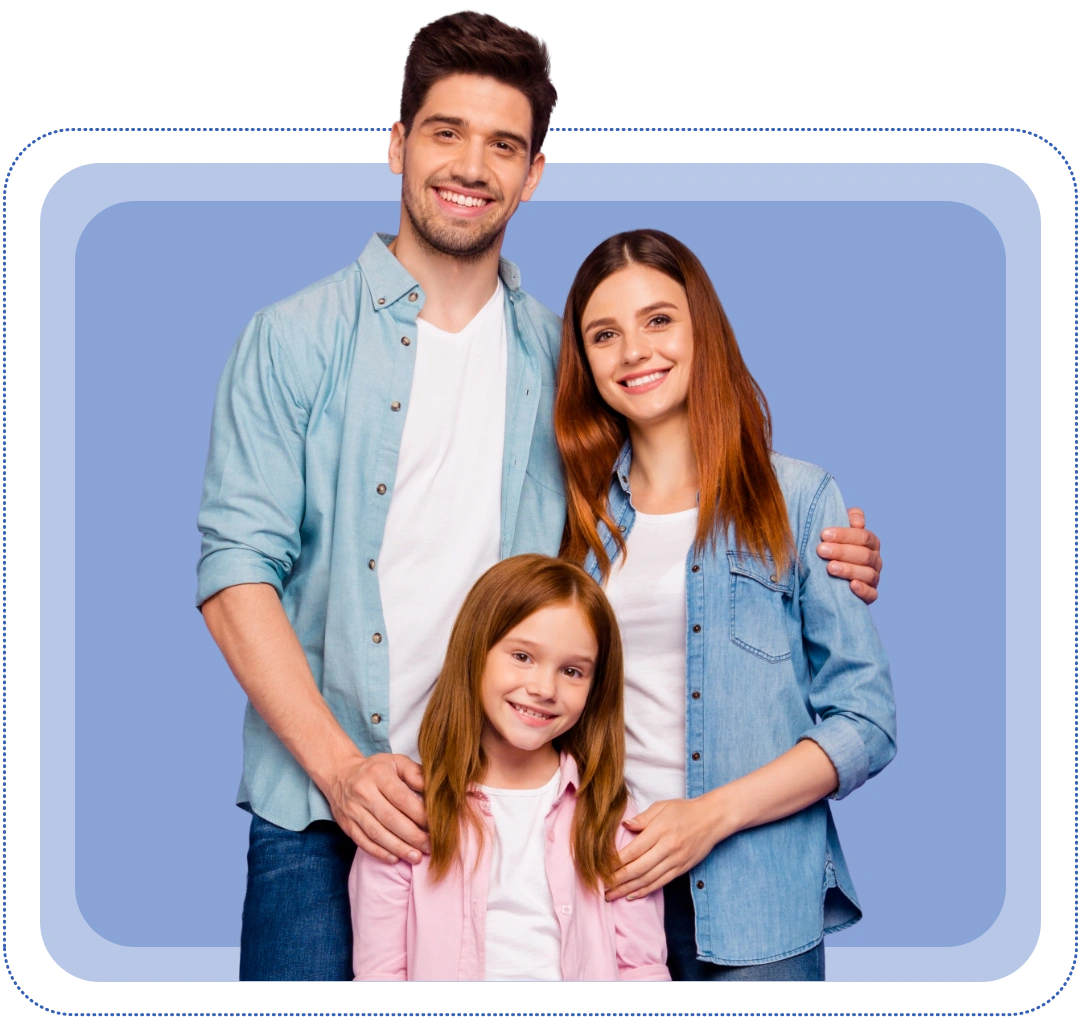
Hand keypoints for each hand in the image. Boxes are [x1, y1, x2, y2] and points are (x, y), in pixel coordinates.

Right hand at [328, 753, 428, 864]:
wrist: (340, 775)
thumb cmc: (376, 769)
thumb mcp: (396, 761)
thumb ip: (415, 773)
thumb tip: (432, 791)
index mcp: (378, 774)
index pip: (401, 798)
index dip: (419, 814)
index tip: (435, 826)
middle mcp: (363, 792)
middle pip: (390, 818)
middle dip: (412, 836)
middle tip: (430, 846)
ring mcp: (353, 810)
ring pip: (377, 833)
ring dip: (398, 848)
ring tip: (416, 857)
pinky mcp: (346, 825)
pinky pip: (363, 842)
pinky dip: (379, 853)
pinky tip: (395, 858)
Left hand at [605, 798, 726, 902]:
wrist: (712, 819)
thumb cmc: (684, 810)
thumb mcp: (661, 806)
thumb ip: (642, 818)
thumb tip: (625, 825)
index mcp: (659, 830)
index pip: (633, 850)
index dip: (616, 862)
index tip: (601, 869)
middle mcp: (667, 848)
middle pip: (638, 869)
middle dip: (618, 880)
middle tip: (602, 889)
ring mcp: (675, 861)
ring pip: (648, 879)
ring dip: (629, 890)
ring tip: (613, 896)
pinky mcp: (682, 869)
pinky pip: (661, 883)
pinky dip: (646, 890)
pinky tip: (633, 895)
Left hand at [817, 506, 881, 603]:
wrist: (824, 576)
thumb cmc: (830, 546)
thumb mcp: (835, 530)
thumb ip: (846, 518)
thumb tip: (857, 522)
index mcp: (870, 542)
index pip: (863, 536)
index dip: (845, 535)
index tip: (824, 534)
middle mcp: (875, 560)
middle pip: (865, 555)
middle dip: (842, 551)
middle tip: (821, 550)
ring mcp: (873, 578)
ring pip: (868, 574)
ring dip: (848, 570)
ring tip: (830, 567)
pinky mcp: (870, 595)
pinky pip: (872, 594)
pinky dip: (863, 590)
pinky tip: (851, 586)